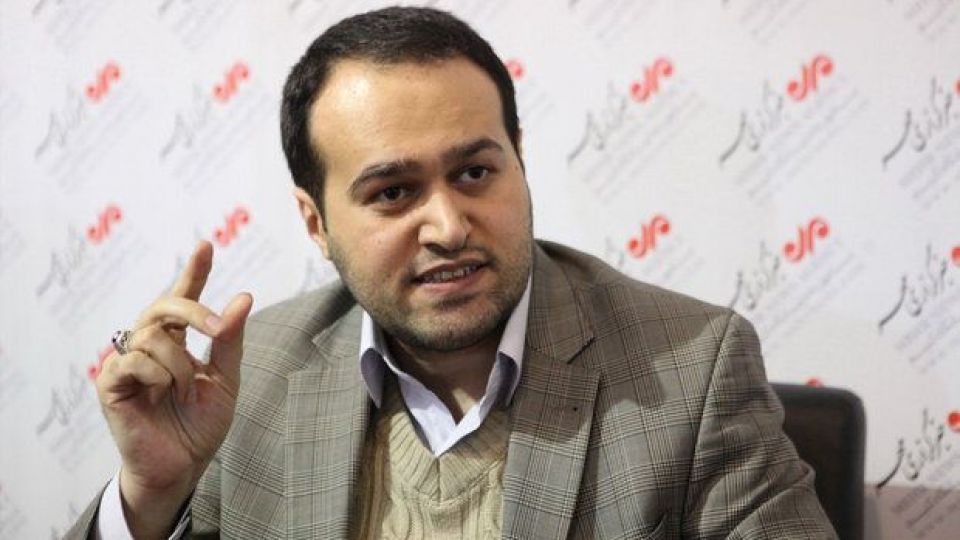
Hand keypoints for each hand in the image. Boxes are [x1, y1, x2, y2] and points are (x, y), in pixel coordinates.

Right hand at [95, 240, 252, 536]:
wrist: (184, 466)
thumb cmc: (200, 425)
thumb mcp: (225, 379)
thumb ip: (230, 339)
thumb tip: (244, 296)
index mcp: (178, 341)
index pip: (182, 298)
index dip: (194, 271)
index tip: (206, 244)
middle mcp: (149, 344)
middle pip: (165, 305)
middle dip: (195, 311)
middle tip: (217, 330)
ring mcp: (126, 361)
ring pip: (154, 336)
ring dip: (180, 364)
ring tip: (183, 391)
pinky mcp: (109, 383)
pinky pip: (134, 361)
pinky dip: (157, 376)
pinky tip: (159, 394)